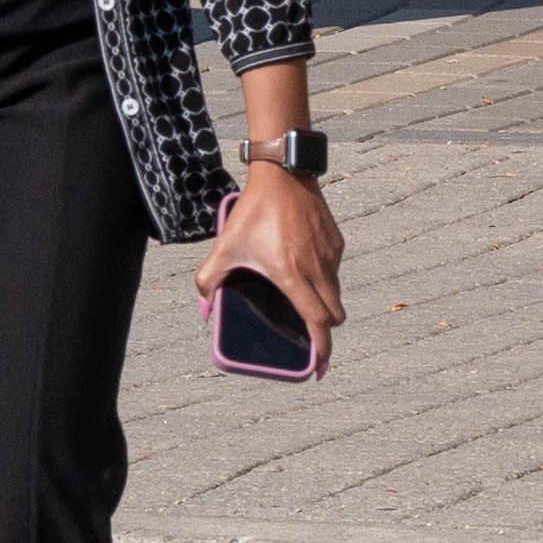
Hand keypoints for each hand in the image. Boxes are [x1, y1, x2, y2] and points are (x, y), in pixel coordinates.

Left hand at [198, 166, 342, 348]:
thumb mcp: (224, 247)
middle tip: (310, 337)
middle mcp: (318, 269)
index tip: (319, 368)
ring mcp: (331, 255)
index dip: (322, 350)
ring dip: (325, 304)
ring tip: (302, 298)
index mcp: (293, 276)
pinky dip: (325, 279)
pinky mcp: (336, 242)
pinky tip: (304, 268)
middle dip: (325, 331)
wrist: (283, 175)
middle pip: (334, 316)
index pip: (318, 322)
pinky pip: (335, 271)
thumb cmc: (254, 212)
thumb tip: (205, 309)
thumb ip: (208, 281)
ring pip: (336, 294)